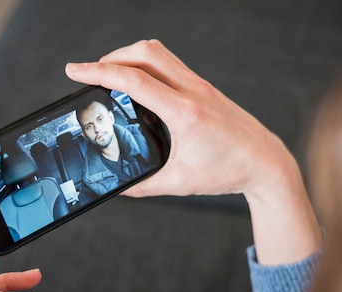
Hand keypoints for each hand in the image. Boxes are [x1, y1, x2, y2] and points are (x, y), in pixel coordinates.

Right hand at [66, 40, 321, 263]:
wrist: (266, 162)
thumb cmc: (229, 171)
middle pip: (144, 52)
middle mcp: (193, 90)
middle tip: (92, 73)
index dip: (98, 71)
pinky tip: (141, 85)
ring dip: (130, 56)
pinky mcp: (205, 88)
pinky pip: (171, 64)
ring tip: (112, 75)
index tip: (74, 71)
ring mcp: (200, 86)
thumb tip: (120, 188)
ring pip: (158, 52)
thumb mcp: (180, 183)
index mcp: (184, 112)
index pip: (133, 79)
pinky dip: (148, 65)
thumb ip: (145, 186)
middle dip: (111, 57)